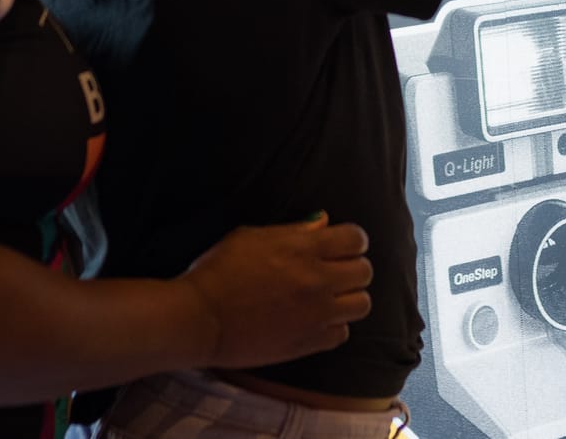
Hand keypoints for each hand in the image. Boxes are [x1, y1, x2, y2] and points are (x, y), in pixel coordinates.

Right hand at [179, 215, 373, 368]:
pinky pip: (342, 334)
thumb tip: (323, 223)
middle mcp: (317, 281)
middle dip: (353, 267)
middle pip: (364, 271)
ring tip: (329, 298)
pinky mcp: (308, 343)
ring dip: (349, 298)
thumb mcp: (251, 237)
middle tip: (335, 271)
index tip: (342, 245)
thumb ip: (293, 231)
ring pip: (362, 305)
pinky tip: (315, 321)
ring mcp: (316, 314)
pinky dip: (334, 327)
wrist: (201, 319)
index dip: (351, 240)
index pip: (355, 238)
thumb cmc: (218, 271)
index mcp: (304, 249)